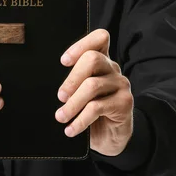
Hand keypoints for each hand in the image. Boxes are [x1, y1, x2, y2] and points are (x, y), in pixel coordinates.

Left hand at [55, 29, 133, 156]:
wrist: (110, 137)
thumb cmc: (91, 113)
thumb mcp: (79, 94)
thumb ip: (72, 83)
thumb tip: (50, 85)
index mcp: (101, 61)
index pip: (100, 38)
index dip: (82, 44)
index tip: (63, 61)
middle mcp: (113, 69)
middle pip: (92, 59)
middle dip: (71, 78)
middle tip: (60, 96)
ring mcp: (121, 84)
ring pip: (92, 85)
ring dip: (72, 104)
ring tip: (60, 117)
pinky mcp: (124, 103)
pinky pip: (97, 108)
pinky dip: (80, 120)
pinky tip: (70, 130)